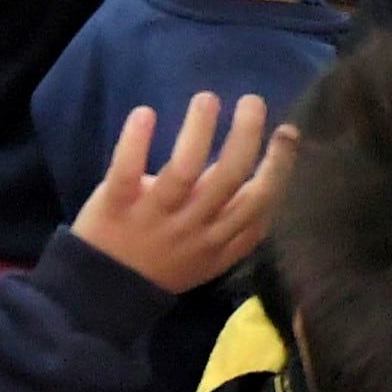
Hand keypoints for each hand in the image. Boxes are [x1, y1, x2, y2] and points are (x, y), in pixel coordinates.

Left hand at [69, 89, 289, 291]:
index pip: (259, 202)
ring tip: (207, 100)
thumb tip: (266, 168)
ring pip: (182, 172)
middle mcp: (193, 229)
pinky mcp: (115, 208)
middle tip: (251, 101)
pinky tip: (145, 113)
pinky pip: (126, 171)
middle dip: (245, 135)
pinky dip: (136, 141)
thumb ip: (236, 220)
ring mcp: (154, 219)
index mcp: (222, 240)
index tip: (286, 131)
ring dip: (198, 130)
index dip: (278, 166)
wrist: (104, 292)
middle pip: (227, 178)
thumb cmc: (165, 264)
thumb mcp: (212, 255)